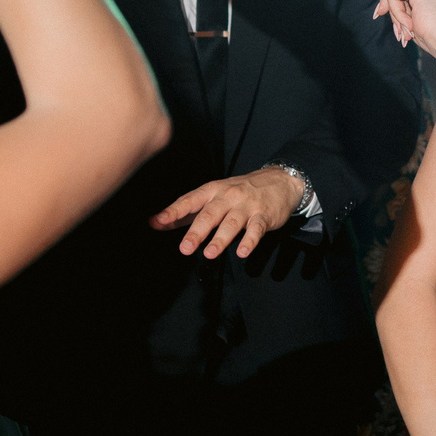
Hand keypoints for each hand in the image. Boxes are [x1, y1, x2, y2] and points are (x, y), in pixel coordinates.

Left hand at [151, 166, 305, 258]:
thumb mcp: (212, 197)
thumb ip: (185, 212)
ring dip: (220, 239)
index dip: (174, 211)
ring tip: (210, 253)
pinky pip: (256, 229)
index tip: (159, 221)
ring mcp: (246, 206)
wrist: (279, 181)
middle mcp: (228, 197)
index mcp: (212, 191)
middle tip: (185, 248)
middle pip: (210, 214)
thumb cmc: (240, 192)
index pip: (190, 200)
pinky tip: (242, 252)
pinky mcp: (264, 216)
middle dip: (196, 231)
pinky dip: (249, 241)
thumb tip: (156, 222)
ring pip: (231, 223)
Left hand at [374, 0, 435, 62]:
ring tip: (407, 30)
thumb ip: (406, 3)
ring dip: (397, 14)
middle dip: (396, 9)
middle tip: (399, 32)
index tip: (399, 25)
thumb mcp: (420, 14)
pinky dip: (397, 12)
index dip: (402, 3)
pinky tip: (409, 23)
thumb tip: (382, 6)